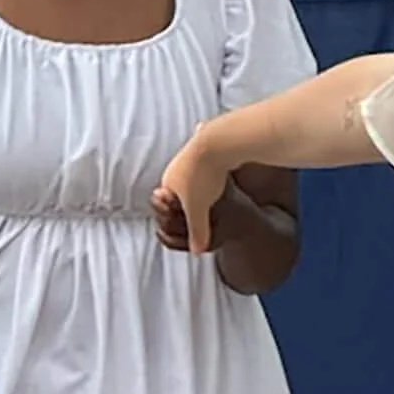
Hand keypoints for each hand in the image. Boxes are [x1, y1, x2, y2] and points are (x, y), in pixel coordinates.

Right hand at [153, 129, 231, 255]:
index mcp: (168, 182)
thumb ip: (196, 232)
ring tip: (216, 193)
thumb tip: (197, 252)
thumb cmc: (203, 177)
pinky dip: (214, 172)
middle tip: (207, 209)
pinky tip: (225, 175)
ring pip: (194, 175)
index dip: (180, 216)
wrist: (217, 142)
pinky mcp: (206, 146)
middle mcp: (175, 167)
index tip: (195, 223)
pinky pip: (208, 164)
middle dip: (191, 200)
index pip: (168, 204)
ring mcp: (190, 155)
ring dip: (202, 184)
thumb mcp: (199, 211)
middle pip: (181, 189)